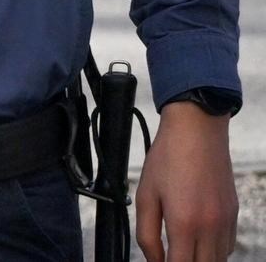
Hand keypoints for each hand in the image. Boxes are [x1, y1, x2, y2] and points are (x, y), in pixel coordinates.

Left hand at [135, 100, 236, 260]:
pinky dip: (213, 252)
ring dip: (199, 261)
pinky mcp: (234, 214)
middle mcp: (210, 226)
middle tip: (169, 256)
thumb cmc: (167, 159)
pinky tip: (198, 242)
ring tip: (181, 252)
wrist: (197, 131)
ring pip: (217, 260)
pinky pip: (227, 246)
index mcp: (184, 222)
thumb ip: (147, 233)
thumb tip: (154, 259)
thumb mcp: (145, 195)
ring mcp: (226, 221)